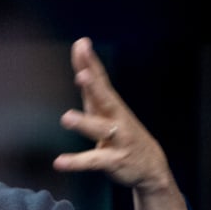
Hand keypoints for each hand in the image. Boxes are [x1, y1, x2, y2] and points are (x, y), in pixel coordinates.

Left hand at [53, 37, 173, 191]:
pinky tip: (60, 162)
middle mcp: (116, 118)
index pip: (101, 80)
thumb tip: (81, 66)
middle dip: (94, 86)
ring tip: (67, 117)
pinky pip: (93, 161)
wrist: (150, 165)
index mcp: (111, 105)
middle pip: (105, 99)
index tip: (82, 44)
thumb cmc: (122, 134)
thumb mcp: (107, 111)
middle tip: (82, 74)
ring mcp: (117, 139)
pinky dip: (76, 162)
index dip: (91, 63)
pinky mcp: (113, 160)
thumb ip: (92, 90)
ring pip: (99, 129)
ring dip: (84, 123)